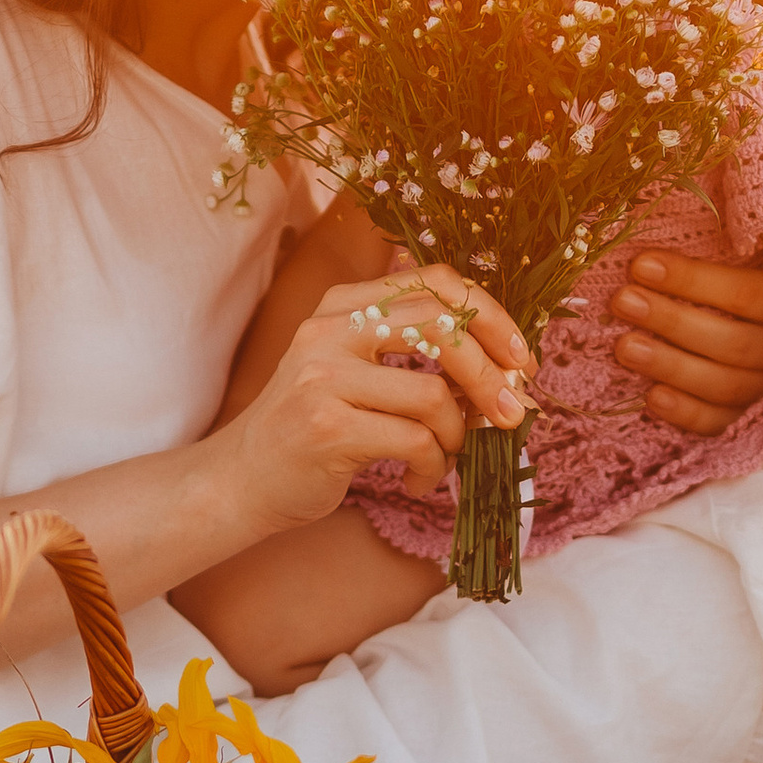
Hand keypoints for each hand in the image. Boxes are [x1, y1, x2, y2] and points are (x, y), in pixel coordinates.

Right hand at [218, 265, 530, 535]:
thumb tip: (506, 363)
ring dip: (458, 436)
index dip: (490, 315)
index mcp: (343, 304)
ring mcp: (323, 378)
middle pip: (442, 327)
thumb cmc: (315, 427)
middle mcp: (328, 329)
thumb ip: (411, 350)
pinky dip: (434, 468)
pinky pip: (415, 442)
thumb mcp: (354, 368)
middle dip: (489, 375)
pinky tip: (420, 481)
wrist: (243, 479)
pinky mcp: (326, 428)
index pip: (436, 282)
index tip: (518, 359)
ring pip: (433, 395)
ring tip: (447, 456)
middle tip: (509, 413)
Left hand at [607, 251, 762, 435]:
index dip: (690, 280)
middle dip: (672, 321)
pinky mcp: (753, 418)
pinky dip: (686, 412)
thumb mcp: (744, 272)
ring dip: (670, 365)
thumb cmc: (744, 298)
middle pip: (732, 342)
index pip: (743, 293)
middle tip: (624, 302)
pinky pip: (720, 423)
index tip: (641, 265)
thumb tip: (650, 257)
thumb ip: (711, 266)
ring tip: (624, 347)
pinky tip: (652, 397)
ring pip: (724, 384)